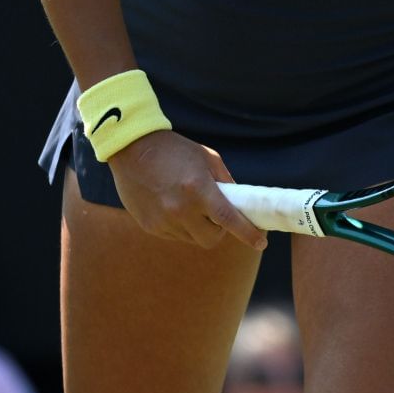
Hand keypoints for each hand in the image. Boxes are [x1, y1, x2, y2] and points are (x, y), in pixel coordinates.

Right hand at [106, 130, 267, 250]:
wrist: (132, 149)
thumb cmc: (174, 149)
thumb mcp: (207, 157)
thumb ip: (225, 181)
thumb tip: (238, 202)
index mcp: (198, 189)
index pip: (228, 219)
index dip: (247, 233)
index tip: (261, 243)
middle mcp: (180, 209)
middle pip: (211, 239)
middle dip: (219, 231)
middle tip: (217, 215)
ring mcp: (163, 220)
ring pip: (192, 238)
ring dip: (198, 227)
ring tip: (190, 203)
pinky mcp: (149, 226)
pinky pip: (174, 235)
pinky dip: (181, 225)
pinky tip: (173, 205)